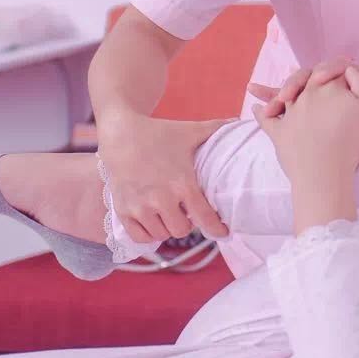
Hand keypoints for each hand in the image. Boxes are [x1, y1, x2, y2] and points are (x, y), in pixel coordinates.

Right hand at [95, 113, 235, 244]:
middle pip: (181, 231)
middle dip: (186, 224)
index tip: (223, 232)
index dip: (216, 229)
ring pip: (161, 235)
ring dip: (167, 228)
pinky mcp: (123, 210)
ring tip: (168, 215)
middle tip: (185, 214)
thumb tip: (237, 120)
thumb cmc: (159, 132)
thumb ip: (215, 129)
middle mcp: (161, 199)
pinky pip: (140, 237)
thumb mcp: (189, 131)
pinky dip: (148, 234)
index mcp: (182, 183)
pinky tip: (152, 223)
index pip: (204, 217)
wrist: (121, 133)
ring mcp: (140, 207)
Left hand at [252, 64, 358, 195]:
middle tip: (321, 78)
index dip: (342, 68)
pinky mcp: (278, 132)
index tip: (349, 73)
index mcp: (328, 86)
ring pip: (284, 94)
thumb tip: (352, 68)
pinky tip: (258, 109)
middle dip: (313, 74)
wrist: (324, 172)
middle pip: (306, 77)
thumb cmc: (348, 141)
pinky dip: (261, 113)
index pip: (334, 68)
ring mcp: (289, 113)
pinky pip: (266, 120)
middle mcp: (305, 94)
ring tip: (285, 92)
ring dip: (282, 89)